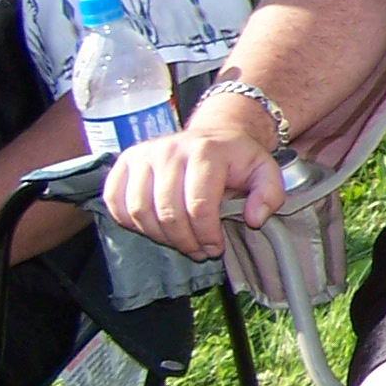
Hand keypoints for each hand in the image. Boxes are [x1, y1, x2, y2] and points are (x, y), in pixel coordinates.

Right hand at [102, 99, 286, 258]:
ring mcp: (142, 154)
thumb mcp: (266, 171)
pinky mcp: (124, 162)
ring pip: (139, 210)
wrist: (215, 135)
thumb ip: (270, 194)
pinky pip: (116, 202)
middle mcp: (169, 150)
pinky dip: (131, 223)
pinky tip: (155, 228)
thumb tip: (254, 218)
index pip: (198, 205)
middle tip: (200, 250)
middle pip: (167, 212)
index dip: (206, 235)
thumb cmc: (238, 160)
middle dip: (185, 241)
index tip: (216, 247)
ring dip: (160, 236)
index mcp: (206, 152)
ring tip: (180, 242)